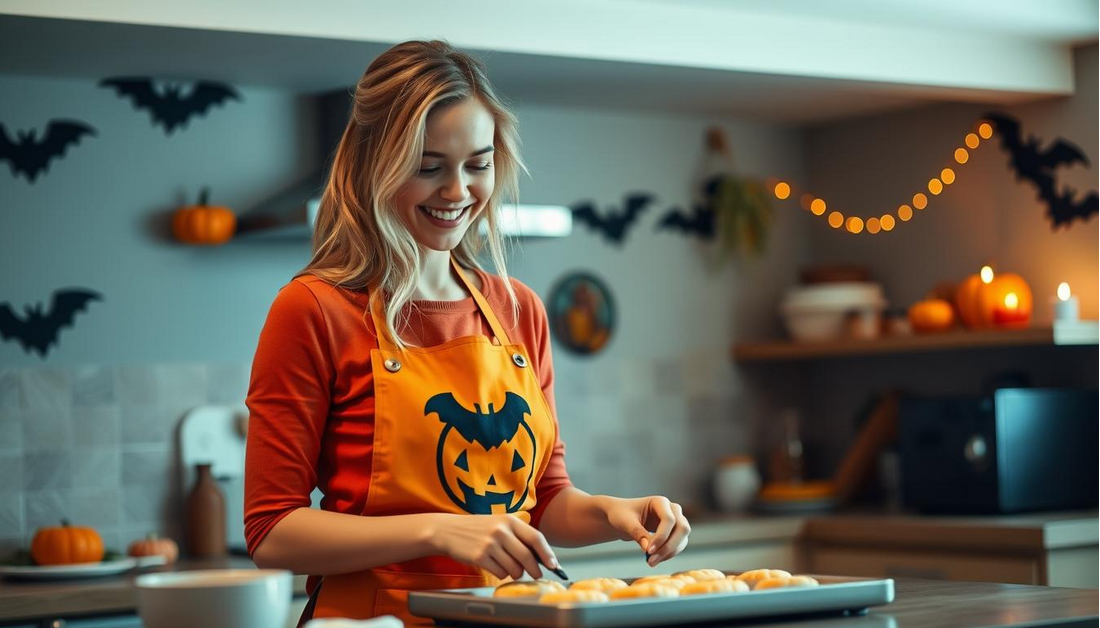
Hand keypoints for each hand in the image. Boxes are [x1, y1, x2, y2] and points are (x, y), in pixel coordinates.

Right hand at [427, 514, 558, 580]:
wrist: (448, 530)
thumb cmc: (478, 528)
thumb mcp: (499, 523)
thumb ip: (518, 534)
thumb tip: (540, 555)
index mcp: (509, 520)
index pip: (536, 537)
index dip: (547, 553)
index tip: (554, 564)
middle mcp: (501, 530)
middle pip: (527, 556)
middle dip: (535, 569)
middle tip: (536, 575)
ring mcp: (490, 544)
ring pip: (514, 567)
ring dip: (516, 572)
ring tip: (511, 568)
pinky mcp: (479, 556)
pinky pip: (500, 572)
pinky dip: (502, 574)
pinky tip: (496, 567)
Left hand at [603, 496, 690, 566]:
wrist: (623, 518)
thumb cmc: (622, 514)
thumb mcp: (625, 522)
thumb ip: (637, 532)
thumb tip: (648, 549)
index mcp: (660, 502)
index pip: (669, 519)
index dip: (661, 536)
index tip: (649, 551)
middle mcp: (672, 509)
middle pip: (682, 528)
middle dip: (668, 547)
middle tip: (651, 561)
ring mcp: (676, 521)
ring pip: (682, 539)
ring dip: (669, 553)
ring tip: (651, 562)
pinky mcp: (675, 532)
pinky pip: (679, 545)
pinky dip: (669, 554)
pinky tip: (655, 559)